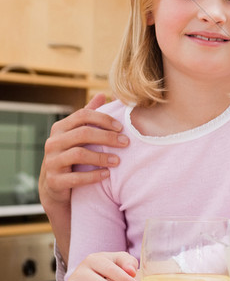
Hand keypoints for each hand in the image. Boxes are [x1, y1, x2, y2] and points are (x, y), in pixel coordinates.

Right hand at [39, 94, 127, 208]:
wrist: (55, 186)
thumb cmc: (71, 155)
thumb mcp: (77, 135)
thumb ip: (88, 116)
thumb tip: (102, 94)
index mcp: (60, 128)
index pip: (82, 115)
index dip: (103, 119)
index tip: (121, 127)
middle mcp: (53, 142)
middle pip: (82, 133)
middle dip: (107, 137)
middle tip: (125, 142)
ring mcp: (52, 161)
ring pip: (78, 154)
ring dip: (101, 157)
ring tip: (118, 161)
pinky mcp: (54, 180)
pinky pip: (76, 177)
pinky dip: (93, 176)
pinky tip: (107, 175)